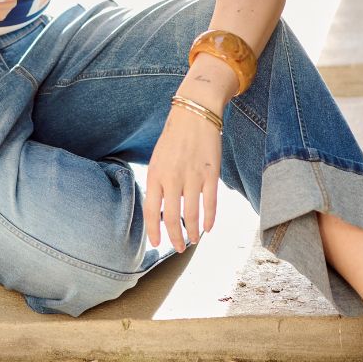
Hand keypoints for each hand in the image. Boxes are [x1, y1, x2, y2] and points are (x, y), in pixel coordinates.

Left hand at [143, 103, 220, 251]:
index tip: (157, 244)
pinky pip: (210, 203)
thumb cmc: (174, 137)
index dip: (154, 231)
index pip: (151, 210)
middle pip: (172, 218)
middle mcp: (172, 178)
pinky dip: (210, 219)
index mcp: (155, 174)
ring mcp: (193, 177)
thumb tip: (161, 210)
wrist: (195, 113)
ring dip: (192, 232)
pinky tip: (208, 228)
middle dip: (175, 238)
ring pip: (192, 215)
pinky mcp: (211, 174)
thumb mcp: (158, 158)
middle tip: (178, 248)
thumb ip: (158, 183)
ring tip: (193, 240)